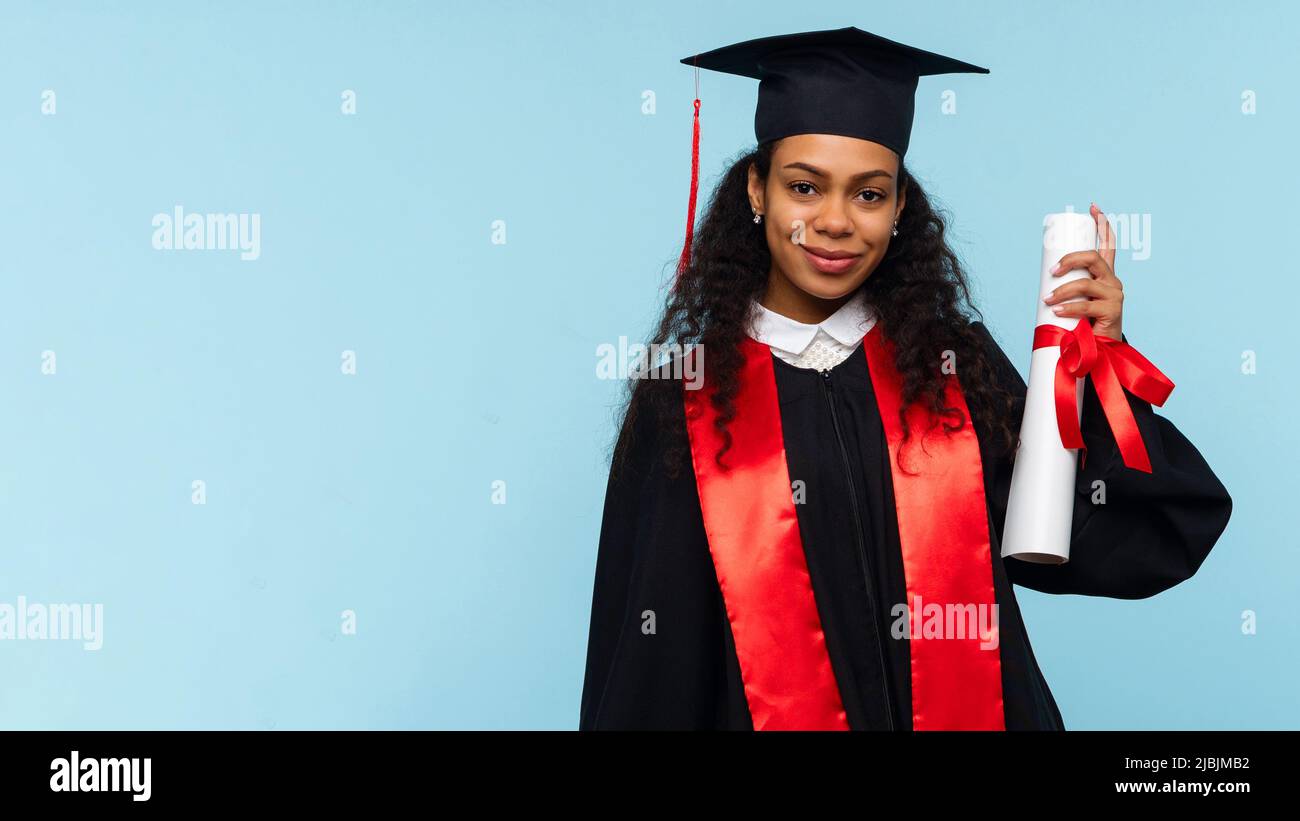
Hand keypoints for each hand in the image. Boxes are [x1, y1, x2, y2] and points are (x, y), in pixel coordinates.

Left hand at [1043, 202, 1123, 341]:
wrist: (1100, 351)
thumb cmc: (1082, 324)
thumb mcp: (1073, 301)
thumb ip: (1064, 289)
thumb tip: (1043, 283)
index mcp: (1104, 275)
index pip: (1107, 245)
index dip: (1102, 226)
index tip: (1093, 208)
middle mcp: (1113, 281)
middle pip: (1094, 258)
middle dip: (1071, 259)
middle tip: (1053, 271)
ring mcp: (1114, 295)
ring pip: (1087, 283)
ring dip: (1063, 290)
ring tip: (1048, 300)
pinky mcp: (1113, 311)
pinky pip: (1087, 305)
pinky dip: (1069, 307)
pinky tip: (1057, 310)